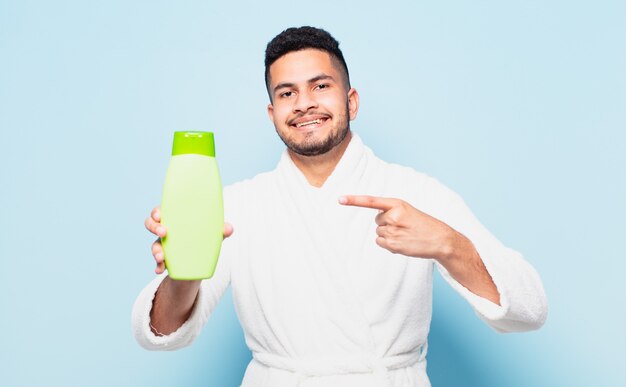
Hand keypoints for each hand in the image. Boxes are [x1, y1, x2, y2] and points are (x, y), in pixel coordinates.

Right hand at [144, 206, 233, 274]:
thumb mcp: (212, 235)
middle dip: (154, 227)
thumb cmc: (204, 240)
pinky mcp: (165, 260)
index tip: (160, 215)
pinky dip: (158, 267)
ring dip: (155, 250)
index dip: (156, 211)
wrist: (200, 263)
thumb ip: (220, 231)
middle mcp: (166, 231)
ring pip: (154, 245)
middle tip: (163, 232)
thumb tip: (229, 228)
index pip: (161, 211)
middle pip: (151, 225)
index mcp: (175, 219)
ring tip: (161, 257)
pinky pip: (158, 263)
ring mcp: (164, 246)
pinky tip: (159, 270)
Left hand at [339, 195, 454, 260]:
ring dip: (388, 234)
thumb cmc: (423, 224)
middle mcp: (393, 216)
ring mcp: (393, 232)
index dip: (354, 200)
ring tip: (405, 234)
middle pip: (377, 220)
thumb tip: (378, 221)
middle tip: (404, 226)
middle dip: (386, 223)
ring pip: (379, 232)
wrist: (441, 239)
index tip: (340, 199)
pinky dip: (388, 244)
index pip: (371, 201)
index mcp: (398, 204)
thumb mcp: (408, 211)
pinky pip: (380, 243)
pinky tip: (402, 242)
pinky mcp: (393, 245)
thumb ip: (391, 212)